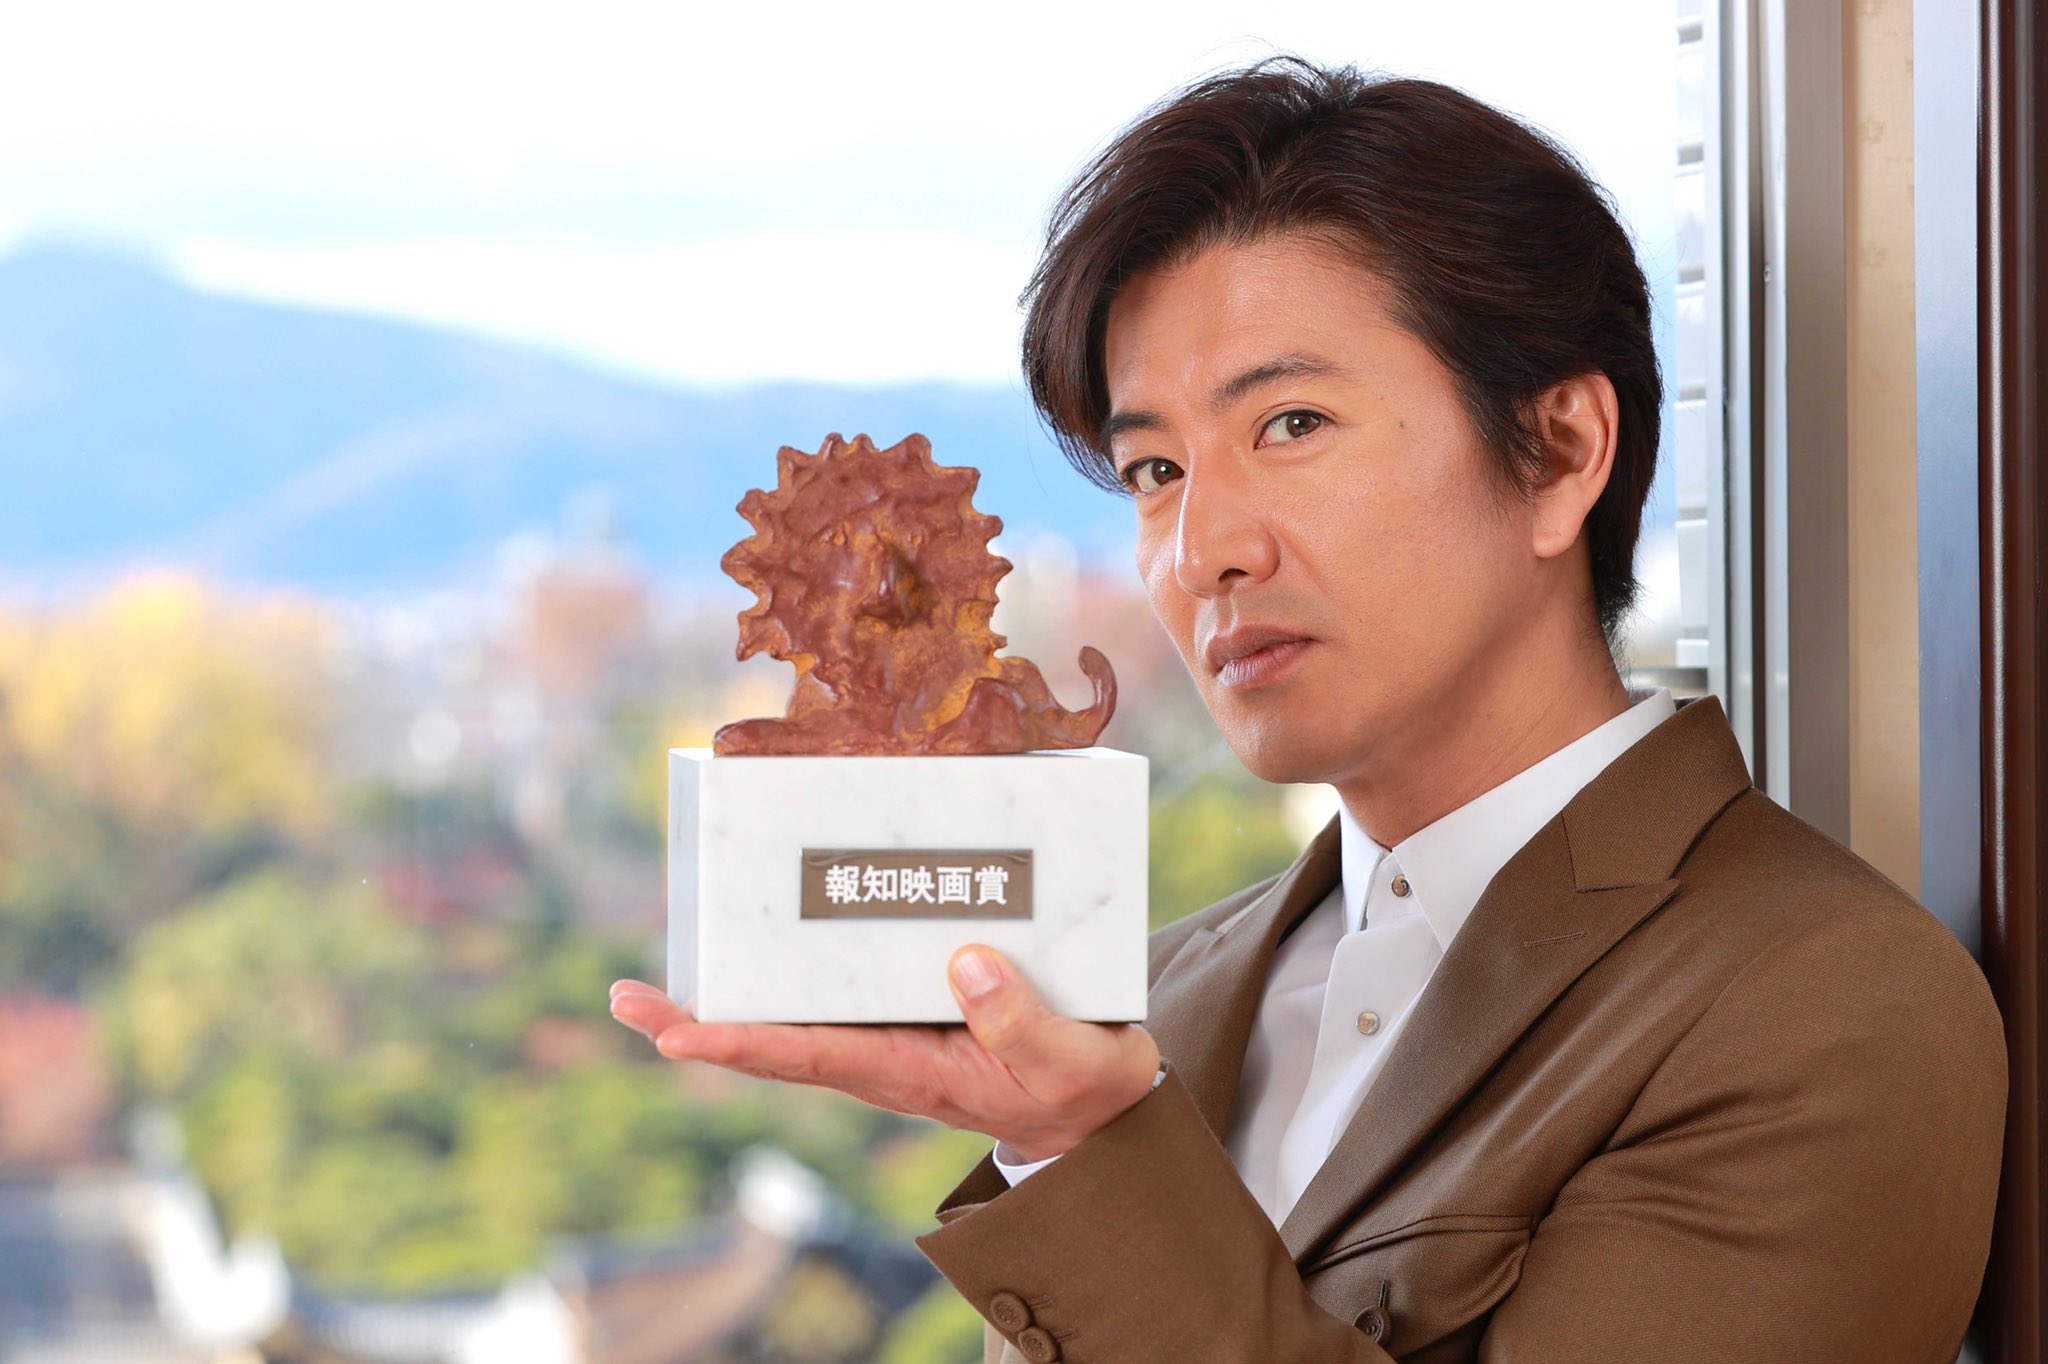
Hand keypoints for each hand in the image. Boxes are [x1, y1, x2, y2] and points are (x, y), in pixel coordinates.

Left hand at [608, 945, 1159, 1161]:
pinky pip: (829, 994)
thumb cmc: (1082, 1084)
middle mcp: (882, 1058)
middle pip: (773, 1040)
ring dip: (725, 997)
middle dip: (699, 1020)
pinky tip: (756, 942)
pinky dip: (782, 972)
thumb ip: (1020, 1020)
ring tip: (652, 977)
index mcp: (913, 1073)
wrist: (1097, 1104)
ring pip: (790, 1017)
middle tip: (623, 997)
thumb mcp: (1068, 1057)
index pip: (809, 1058)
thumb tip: (963, 962)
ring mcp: (887, 1038)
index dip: (740, 1042)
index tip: (674, 1034)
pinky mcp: (903, 1013)